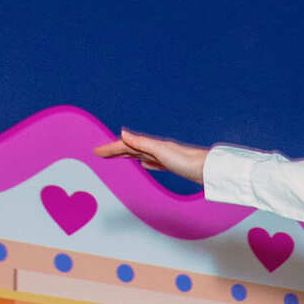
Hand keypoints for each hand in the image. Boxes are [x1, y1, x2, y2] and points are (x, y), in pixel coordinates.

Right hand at [95, 129, 209, 182]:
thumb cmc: (187, 161)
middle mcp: (157, 149)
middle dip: (116, 150)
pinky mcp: (173, 165)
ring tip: (119, 155)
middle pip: (131, 148)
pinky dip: (146, 162)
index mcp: (153, 146)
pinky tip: (146, 164)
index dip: (111, 148)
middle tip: (101, 153)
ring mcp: (165, 157)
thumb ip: (142, 143)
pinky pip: (154, 162)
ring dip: (128, 154)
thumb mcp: (161, 150)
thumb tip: (123, 133)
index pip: (126, 145)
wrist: (208, 170)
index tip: (96, 150)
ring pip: (141, 154)